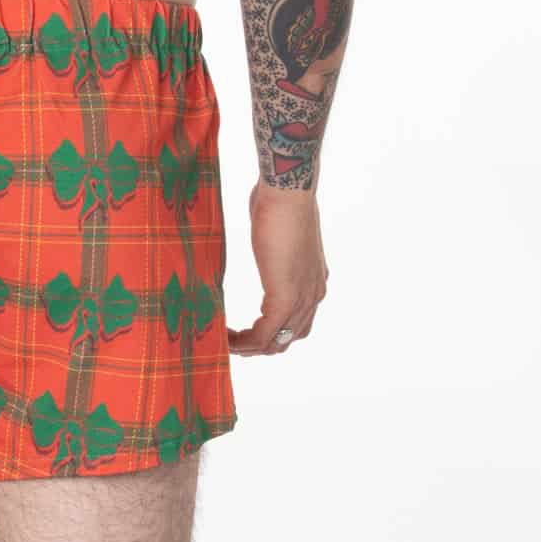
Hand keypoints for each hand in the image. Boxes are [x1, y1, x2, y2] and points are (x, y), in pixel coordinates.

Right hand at [227, 179, 328, 355]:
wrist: (288, 193)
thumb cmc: (280, 203)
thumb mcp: (278, 234)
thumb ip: (275, 250)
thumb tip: (265, 241)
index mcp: (313, 282)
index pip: (297, 322)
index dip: (272, 332)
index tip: (245, 331)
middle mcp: (313, 295)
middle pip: (289, 337)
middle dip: (260, 345)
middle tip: (233, 343)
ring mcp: (302, 298)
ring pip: (277, 341)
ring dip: (250, 348)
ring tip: (226, 343)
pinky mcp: (285, 297)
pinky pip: (264, 334)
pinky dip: (245, 342)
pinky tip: (228, 338)